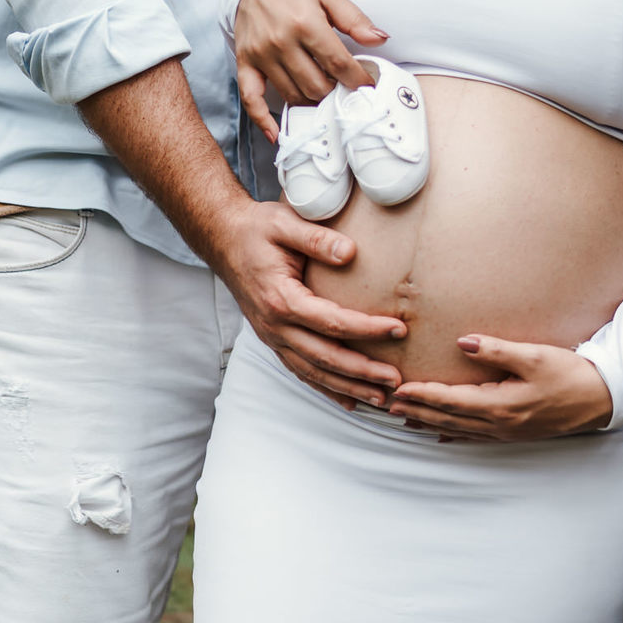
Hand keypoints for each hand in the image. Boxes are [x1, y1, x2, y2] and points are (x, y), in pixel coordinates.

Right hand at [213, 198, 405, 409]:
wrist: (224, 240)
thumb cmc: (257, 229)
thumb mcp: (284, 223)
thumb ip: (316, 238)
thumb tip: (350, 252)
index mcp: (280, 299)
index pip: (332, 321)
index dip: (367, 329)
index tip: (398, 329)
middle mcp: (275, 326)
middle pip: (325, 357)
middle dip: (363, 371)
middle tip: (397, 379)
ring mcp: (272, 337)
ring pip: (314, 372)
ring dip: (349, 387)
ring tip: (381, 398)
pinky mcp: (274, 340)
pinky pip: (301, 371)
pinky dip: (327, 388)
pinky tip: (350, 399)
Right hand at [234, 0, 386, 141]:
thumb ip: (355, 19)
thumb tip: (380, 39)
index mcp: (305, 22)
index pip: (338, 63)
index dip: (357, 79)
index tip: (368, 87)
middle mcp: (281, 41)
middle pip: (316, 84)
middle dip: (336, 92)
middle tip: (347, 92)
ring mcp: (261, 55)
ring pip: (292, 94)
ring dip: (312, 102)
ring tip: (325, 98)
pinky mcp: (244, 62)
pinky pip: (251, 98)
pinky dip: (262, 120)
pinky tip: (276, 134)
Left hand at [388, 336, 613, 440]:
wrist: (602, 399)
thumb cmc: (570, 373)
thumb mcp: (534, 356)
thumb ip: (496, 350)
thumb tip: (462, 342)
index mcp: (501, 405)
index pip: (451, 401)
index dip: (422, 396)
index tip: (398, 390)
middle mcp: (500, 423)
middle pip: (449, 419)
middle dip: (418, 412)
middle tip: (387, 407)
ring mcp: (508, 432)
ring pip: (459, 430)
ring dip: (430, 423)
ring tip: (405, 419)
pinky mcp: (516, 432)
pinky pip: (476, 436)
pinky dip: (454, 434)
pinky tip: (442, 435)